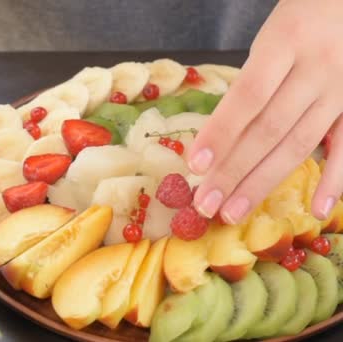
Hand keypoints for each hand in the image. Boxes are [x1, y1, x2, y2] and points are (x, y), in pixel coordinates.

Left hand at [187, 0, 342, 223]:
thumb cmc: (300, 20)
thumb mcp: (269, 39)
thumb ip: (250, 83)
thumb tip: (217, 139)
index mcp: (285, 43)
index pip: (248, 96)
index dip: (221, 133)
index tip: (194, 165)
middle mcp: (317, 69)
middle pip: (270, 129)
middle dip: (234, 170)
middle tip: (205, 204)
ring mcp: (342, 91)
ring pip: (299, 144)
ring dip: (263, 182)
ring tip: (233, 211)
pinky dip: (335, 181)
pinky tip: (315, 211)